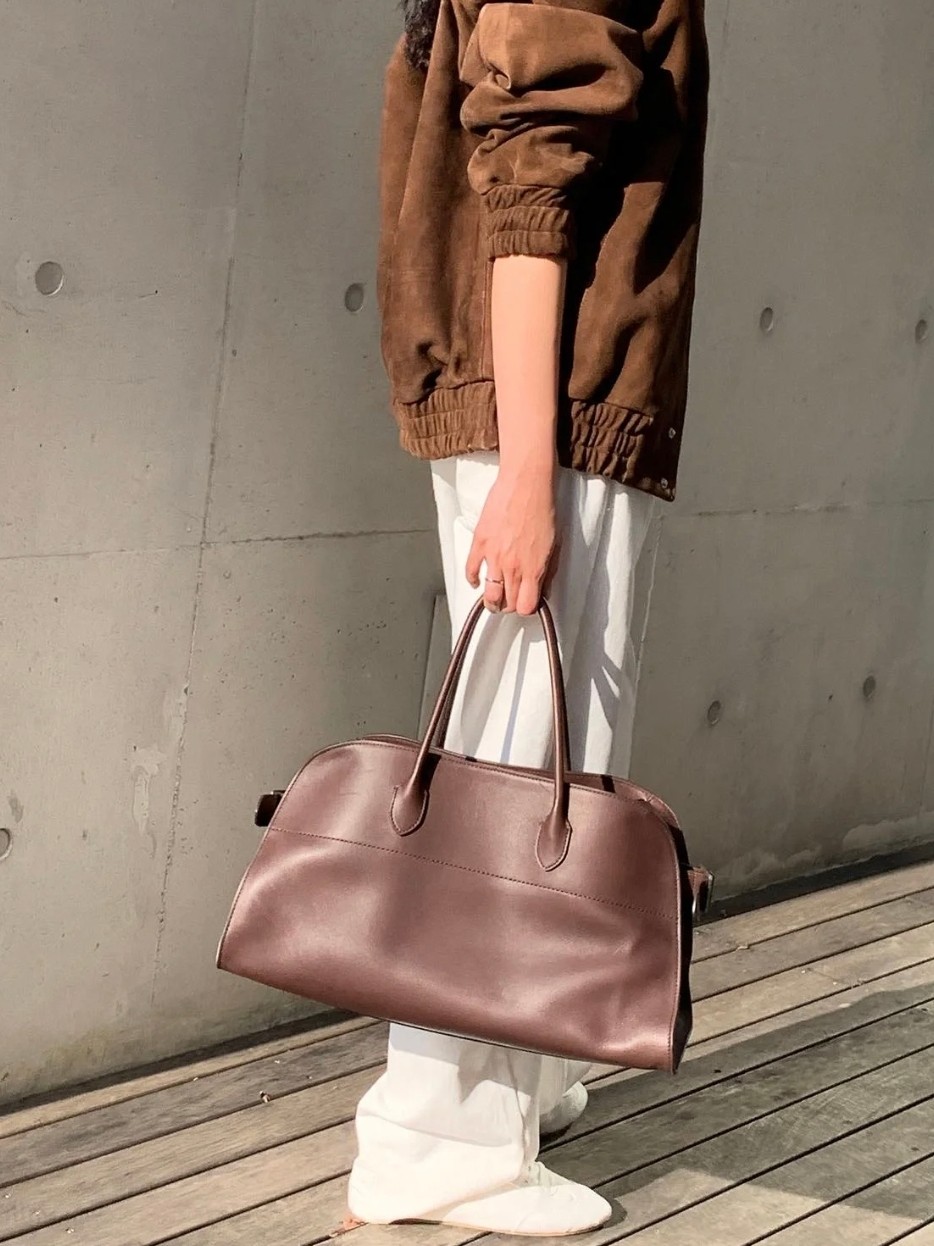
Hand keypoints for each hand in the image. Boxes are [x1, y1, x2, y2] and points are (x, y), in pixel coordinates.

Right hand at [466, 465, 556, 615]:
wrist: (526, 484)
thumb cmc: (542, 509)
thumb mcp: (555, 544)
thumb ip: (547, 570)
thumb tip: (541, 587)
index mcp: (534, 568)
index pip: (526, 606)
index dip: (526, 609)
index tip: (526, 604)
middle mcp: (513, 567)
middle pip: (508, 603)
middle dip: (509, 606)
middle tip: (509, 603)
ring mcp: (494, 556)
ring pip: (489, 594)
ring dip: (491, 601)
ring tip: (492, 600)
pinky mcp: (480, 543)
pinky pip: (471, 570)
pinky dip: (472, 580)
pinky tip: (476, 581)